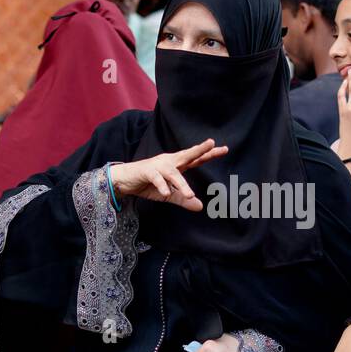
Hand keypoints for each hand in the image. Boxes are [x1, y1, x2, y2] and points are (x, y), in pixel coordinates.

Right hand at [109, 138, 228, 210]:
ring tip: (189, 194)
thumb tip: (200, 207)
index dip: (209, 154)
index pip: (196, 159)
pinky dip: (161, 186)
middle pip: (187, 155)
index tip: (224, 149)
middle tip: (212, 144)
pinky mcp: (147, 171)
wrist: (125, 180)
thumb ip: (183, 199)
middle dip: (199, 150)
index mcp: (176, 165)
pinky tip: (165, 193)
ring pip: (173, 173)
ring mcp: (158, 165)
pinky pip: (157, 179)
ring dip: (181, 184)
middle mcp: (169, 162)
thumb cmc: (148, 184)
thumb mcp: (168, 194)